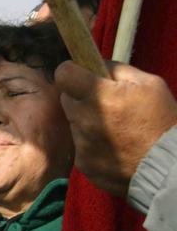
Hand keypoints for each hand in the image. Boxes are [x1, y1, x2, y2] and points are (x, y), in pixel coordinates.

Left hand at [58, 60, 176, 197]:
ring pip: (73, 123)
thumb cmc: (162, 121)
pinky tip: (113, 146)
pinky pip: (80, 146)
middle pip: (67, 99)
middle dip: (81, 98)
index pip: (63, 74)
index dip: (71, 72)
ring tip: (115, 128)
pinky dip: (91, 143)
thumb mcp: (149, 84)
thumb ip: (117, 70)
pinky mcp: (82, 163)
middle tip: (105, 104)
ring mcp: (81, 144)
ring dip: (87, 121)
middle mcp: (85, 119)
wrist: (167, 166)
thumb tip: (95, 64)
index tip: (81, 76)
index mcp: (100, 96)